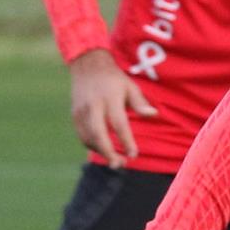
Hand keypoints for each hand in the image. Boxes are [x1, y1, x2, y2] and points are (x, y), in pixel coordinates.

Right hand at [69, 47, 157, 169]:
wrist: (87, 65)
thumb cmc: (114, 79)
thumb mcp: (130, 86)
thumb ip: (140, 103)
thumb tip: (154, 115)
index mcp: (109, 97)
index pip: (118, 123)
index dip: (126, 140)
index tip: (134, 154)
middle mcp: (93, 105)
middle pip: (98, 133)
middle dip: (108, 152)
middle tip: (120, 164)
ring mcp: (81, 110)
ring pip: (88, 137)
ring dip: (101, 152)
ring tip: (116, 161)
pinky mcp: (75, 115)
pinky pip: (82, 135)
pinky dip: (93, 146)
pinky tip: (104, 150)